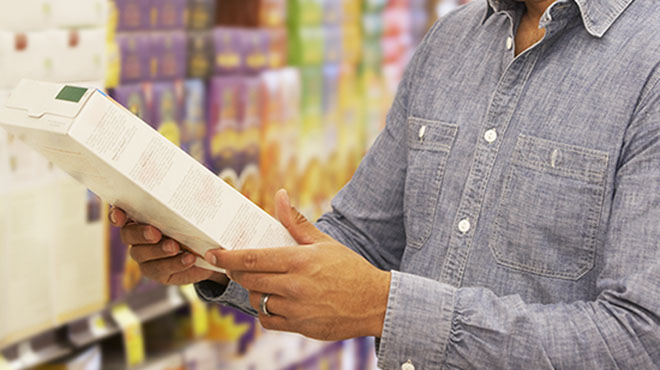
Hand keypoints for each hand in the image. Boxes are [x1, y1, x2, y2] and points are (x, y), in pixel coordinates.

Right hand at [108, 208, 228, 285]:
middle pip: (128, 235)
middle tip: (155, 233)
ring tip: (175, 247)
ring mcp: (145, 256)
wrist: (209, 251)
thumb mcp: (193, 211)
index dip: (116, 214)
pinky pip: (160, 270)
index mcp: (141, 217)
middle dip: (140, 233)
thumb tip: (198, 187)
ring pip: (142, 254)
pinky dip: (175, 264)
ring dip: (158, 250)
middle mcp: (137, 236)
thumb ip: (186, 203)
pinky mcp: (157, 272)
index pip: (120, 214)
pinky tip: (189, 259)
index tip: (120, 215)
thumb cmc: (196, 224)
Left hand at [205, 189, 390, 340]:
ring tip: (262, 283)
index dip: (229, 257)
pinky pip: (269, 321)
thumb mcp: (324, 242)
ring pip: (257, 301)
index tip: (213, 254)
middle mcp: (295, 285)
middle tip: (235, 266)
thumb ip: (297, 222)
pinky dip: (265, 312)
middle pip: (250, 280)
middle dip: (238, 272)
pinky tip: (273, 302)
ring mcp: (297, 308)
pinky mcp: (301, 327)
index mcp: (299, 261)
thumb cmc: (350, 269)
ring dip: (254, 292)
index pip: (254, 258)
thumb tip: (280, 195)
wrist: (374, 302)